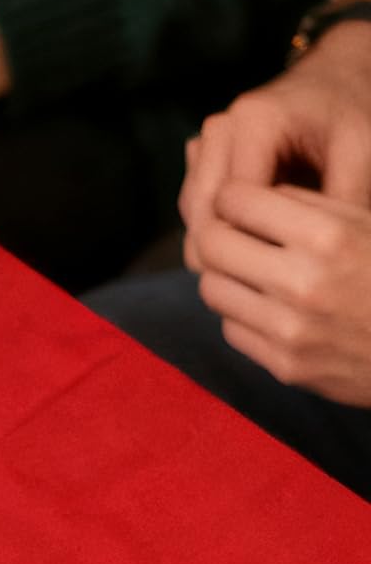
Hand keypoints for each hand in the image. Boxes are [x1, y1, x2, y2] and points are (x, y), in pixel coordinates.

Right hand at [180, 18, 370, 271]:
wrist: (340, 74)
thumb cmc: (357, 110)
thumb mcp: (364, 152)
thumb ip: (343, 199)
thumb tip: (331, 259)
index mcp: (254, 122)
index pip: (231, 200)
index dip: (246, 244)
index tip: (271, 282)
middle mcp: (219, 130)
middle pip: (200, 209)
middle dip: (222, 252)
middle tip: (255, 293)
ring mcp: (207, 143)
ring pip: (193, 212)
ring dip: (215, 245)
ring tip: (251, 281)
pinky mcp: (207, 158)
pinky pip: (199, 206)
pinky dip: (216, 232)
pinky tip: (247, 255)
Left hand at [191, 182, 370, 403]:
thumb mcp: (368, 223)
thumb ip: (308, 205)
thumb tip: (244, 197)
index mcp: (328, 237)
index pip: (234, 200)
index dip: (233, 197)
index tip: (239, 203)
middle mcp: (303, 283)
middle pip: (210, 244)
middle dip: (218, 234)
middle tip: (235, 236)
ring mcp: (291, 330)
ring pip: (211, 288)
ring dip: (226, 276)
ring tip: (253, 272)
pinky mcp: (286, 366)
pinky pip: (232, 328)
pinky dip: (243, 314)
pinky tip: (270, 307)